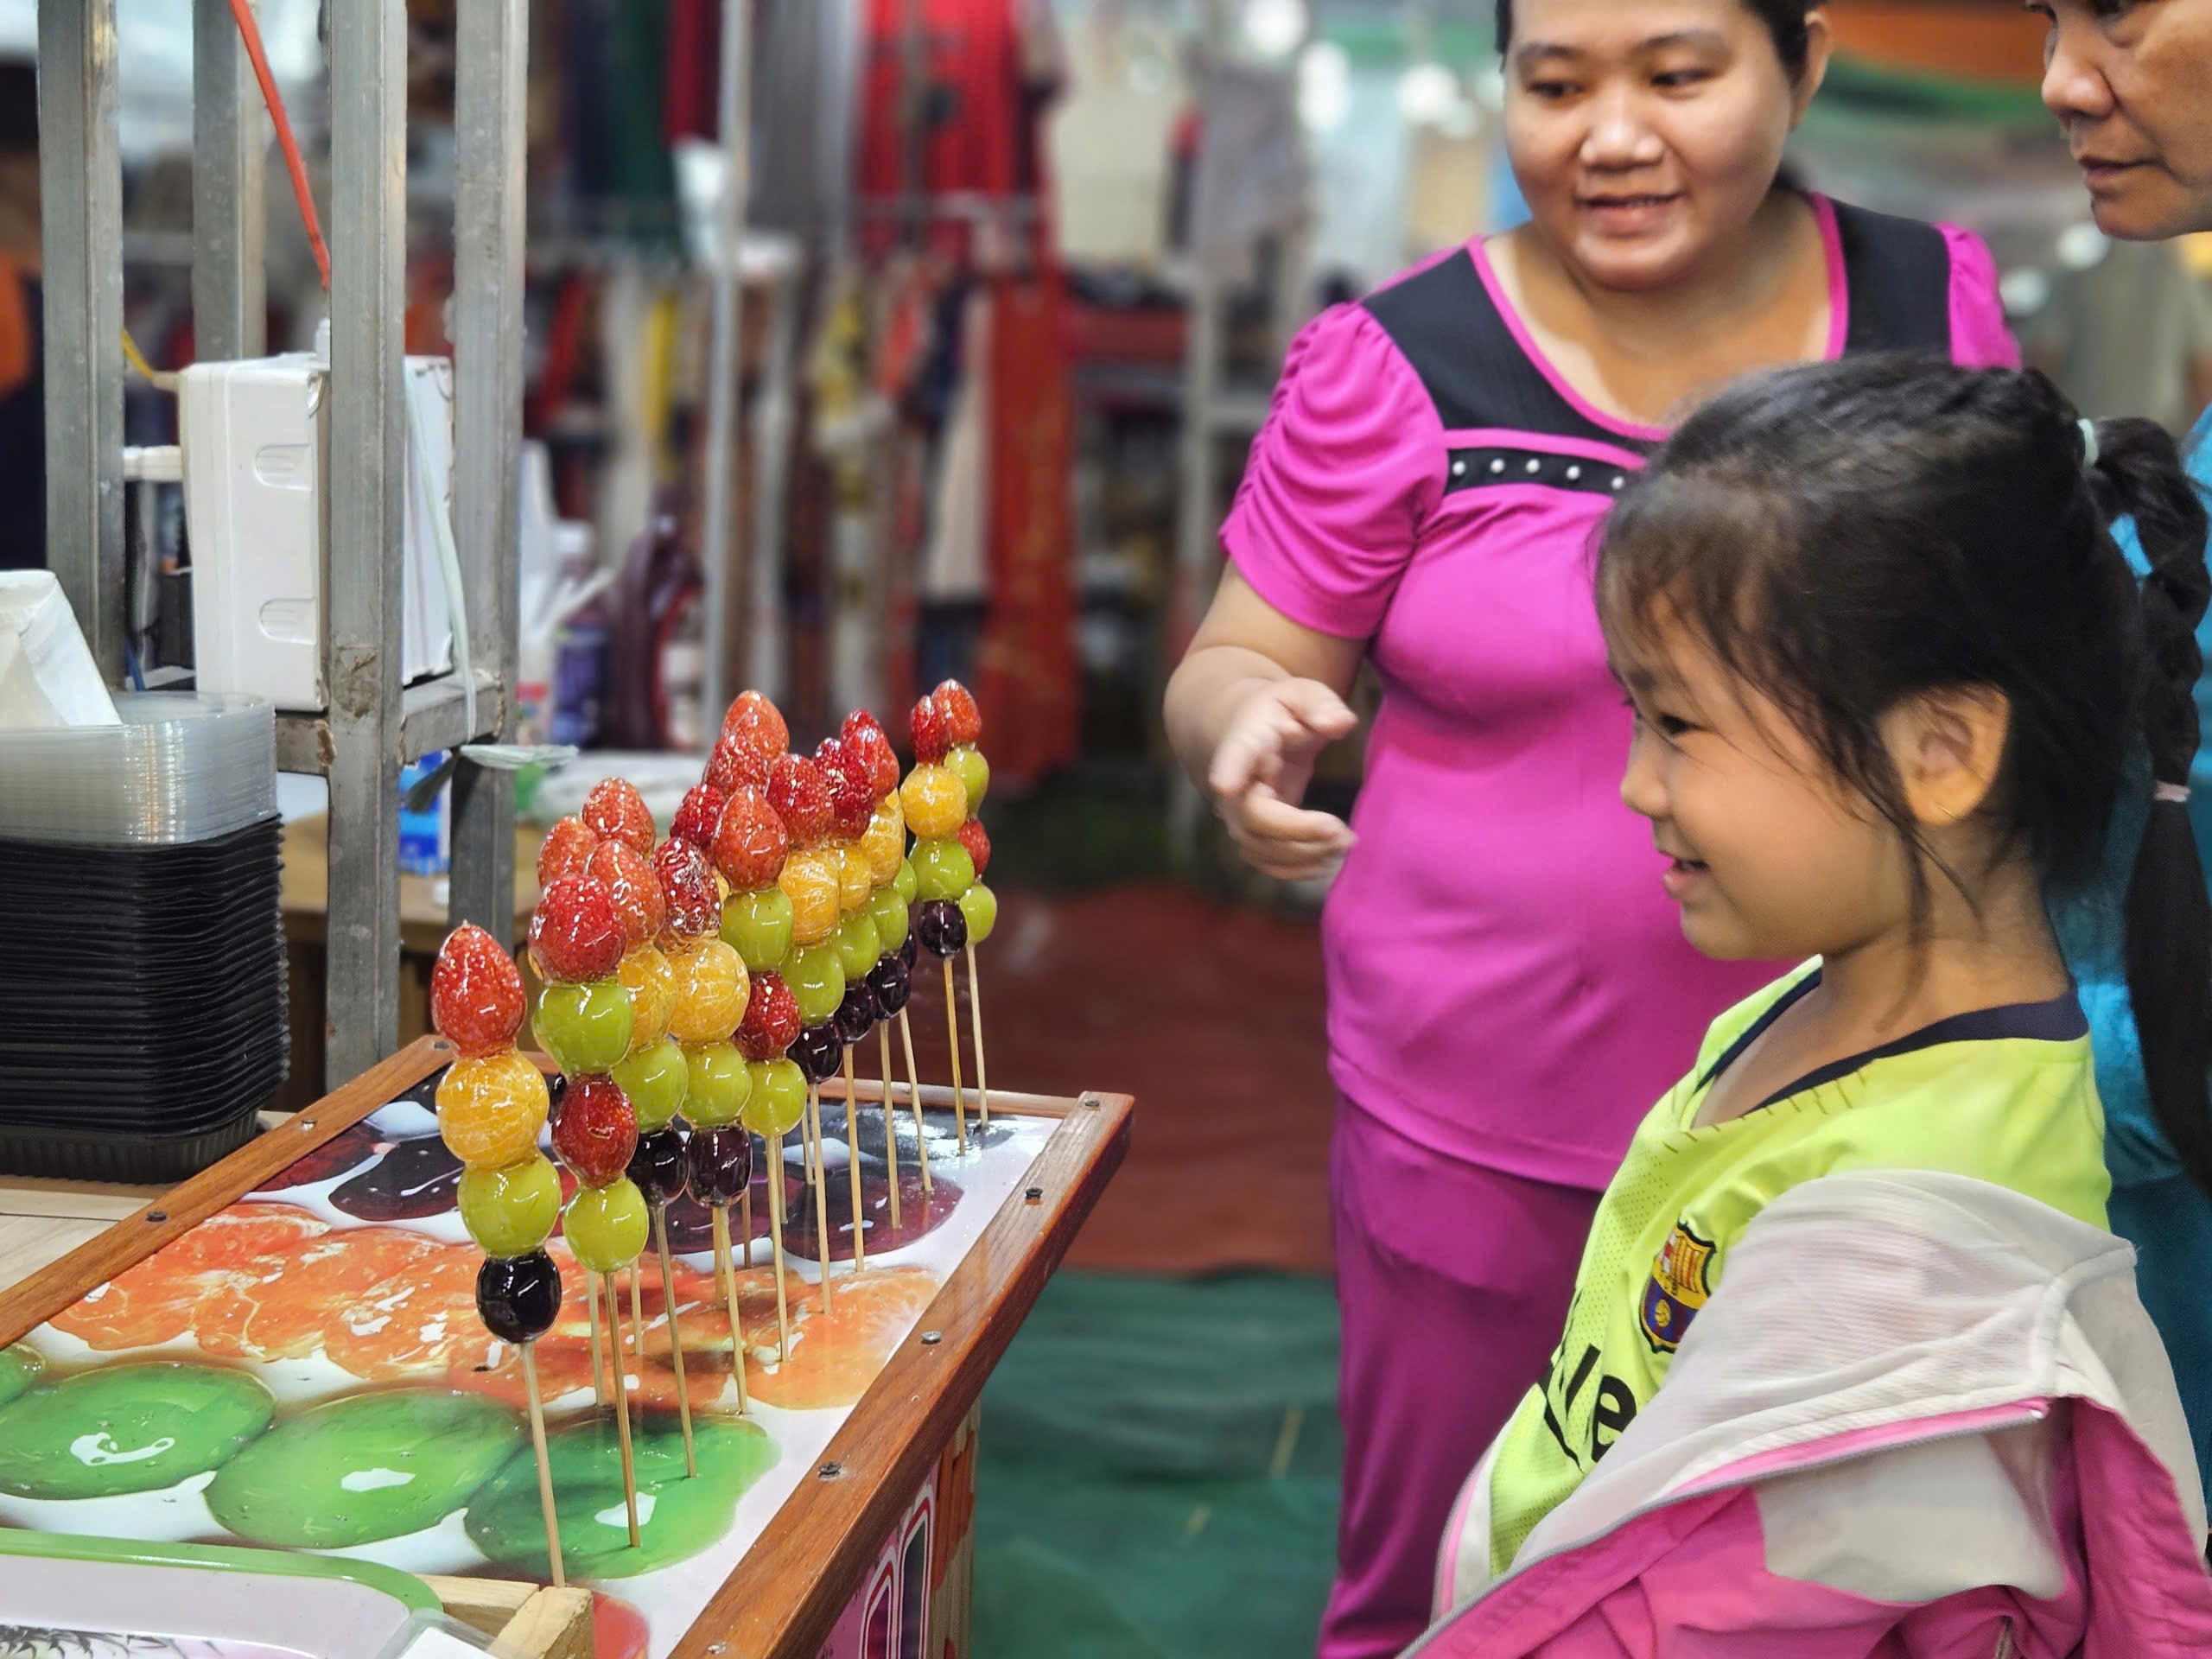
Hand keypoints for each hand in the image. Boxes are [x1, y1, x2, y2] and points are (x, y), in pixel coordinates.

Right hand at [1208, 679, 1357, 881]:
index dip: (1228, 770)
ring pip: (1259, 847)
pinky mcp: (1251, 833)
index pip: (1233, 755)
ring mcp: (1237, 813)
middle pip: (1251, 817)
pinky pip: (1265, 862)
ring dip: (1304, 854)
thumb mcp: (1301, 693)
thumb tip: (1340, 724)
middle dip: (1296, 830)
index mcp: (1244, 740)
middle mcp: (1234, 784)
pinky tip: (1328, 861)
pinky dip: (1295, 870)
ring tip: (1346, 843)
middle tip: (1342, 832)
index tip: (1225, 786)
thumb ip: (1320, 704)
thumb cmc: (1280, 712)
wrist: (1247, 733)